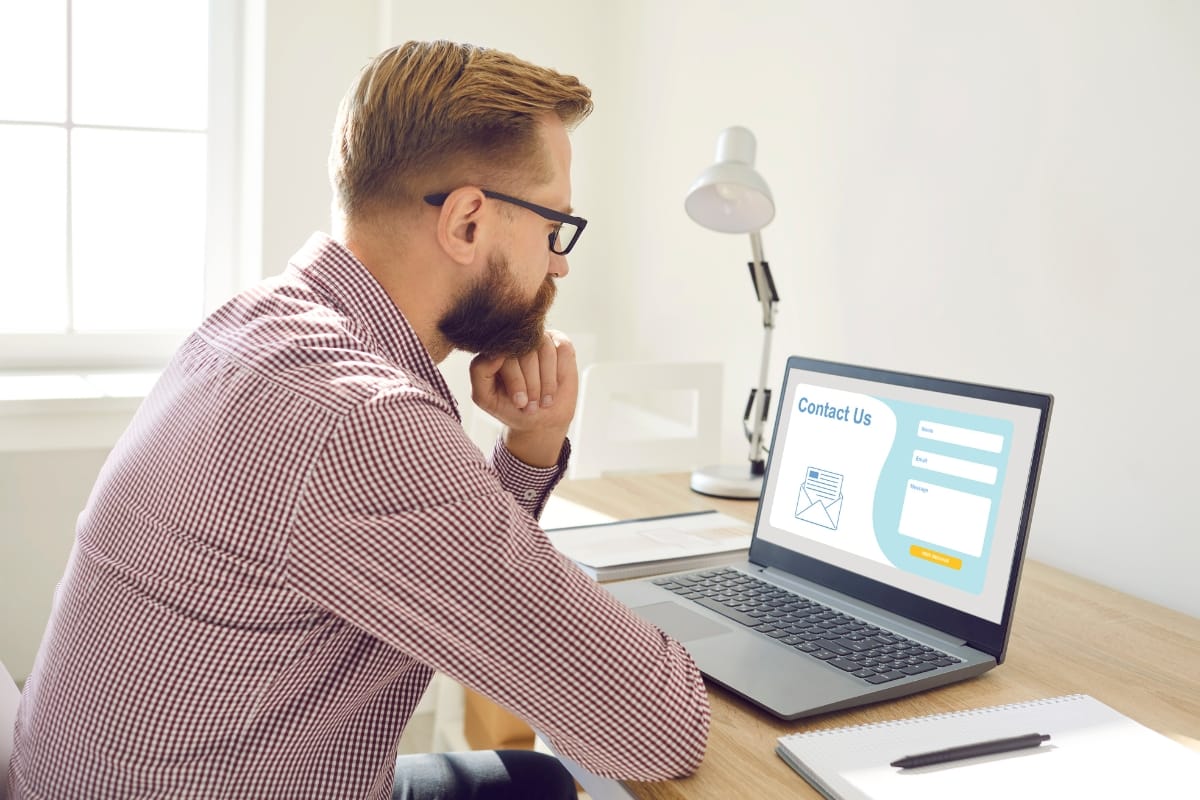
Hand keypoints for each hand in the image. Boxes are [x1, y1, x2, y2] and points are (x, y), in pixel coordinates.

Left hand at [469, 330, 577, 466]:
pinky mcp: (560, 342)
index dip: (514, 379)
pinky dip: (557, 374)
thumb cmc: (511, 407)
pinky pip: (561, 350)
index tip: (519, 402)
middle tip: (531, 405)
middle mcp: (516, 339)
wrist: (541, 420)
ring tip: (542, 401)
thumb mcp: (485, 396)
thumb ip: (479, 371)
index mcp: (495, 348)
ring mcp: (538, 338)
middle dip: (531, 384)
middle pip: (525, 352)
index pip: (503, 351)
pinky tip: (553, 388)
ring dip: (546, 381)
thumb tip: (496, 351)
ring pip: (544, 349)